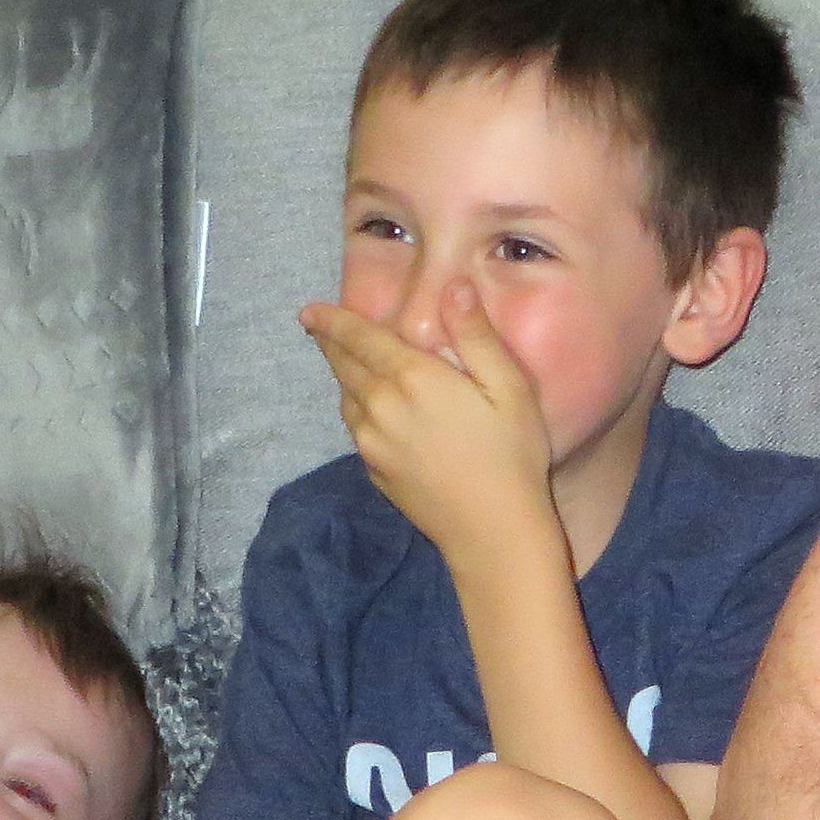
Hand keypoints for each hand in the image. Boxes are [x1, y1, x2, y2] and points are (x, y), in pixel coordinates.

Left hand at [301, 286, 559, 573]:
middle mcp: (380, 407)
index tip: (309, 310)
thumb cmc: (511, 455)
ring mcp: (372, 444)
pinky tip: (372, 411)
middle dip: (329, 343)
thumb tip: (454, 287)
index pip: (358, 338)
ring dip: (343, 377)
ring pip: (346, 399)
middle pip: (343, 366)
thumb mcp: (508, 387)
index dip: (332, 320)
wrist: (493, 532)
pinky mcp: (375, 472)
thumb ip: (476, 334)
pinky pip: (356, 430)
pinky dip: (356, 411)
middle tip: (317, 327)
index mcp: (411, 378)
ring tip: (346, 364)